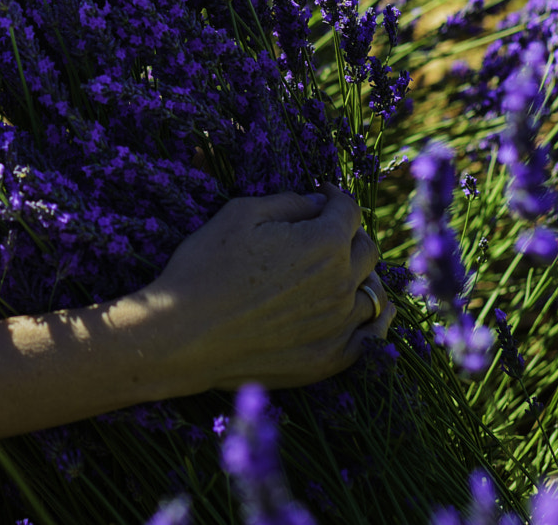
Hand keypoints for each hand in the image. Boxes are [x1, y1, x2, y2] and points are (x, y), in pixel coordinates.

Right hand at [134, 188, 392, 392]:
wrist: (184, 336)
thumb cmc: (205, 267)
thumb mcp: (240, 214)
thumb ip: (288, 203)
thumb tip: (317, 202)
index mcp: (325, 242)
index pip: (350, 211)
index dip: (335, 198)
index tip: (322, 197)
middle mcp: (342, 283)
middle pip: (368, 250)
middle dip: (350, 235)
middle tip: (326, 235)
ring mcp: (339, 325)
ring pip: (373, 294)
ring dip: (361, 278)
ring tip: (341, 275)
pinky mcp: (330, 359)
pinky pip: (368, 337)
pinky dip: (367, 322)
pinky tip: (356, 314)